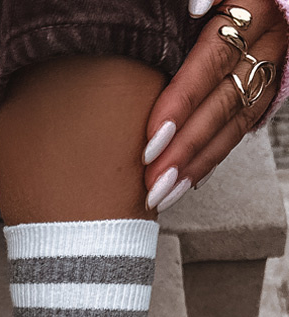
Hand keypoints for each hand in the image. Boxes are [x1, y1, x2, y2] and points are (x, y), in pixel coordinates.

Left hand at [142, 0, 286, 210]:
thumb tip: (193, 8)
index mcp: (250, 5)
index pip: (212, 61)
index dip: (181, 102)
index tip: (150, 139)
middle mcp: (267, 38)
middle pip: (223, 100)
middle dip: (185, 146)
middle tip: (153, 181)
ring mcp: (270, 66)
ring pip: (234, 122)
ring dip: (196, 163)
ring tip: (163, 193)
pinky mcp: (267, 88)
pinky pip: (240, 128)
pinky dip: (210, 157)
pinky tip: (186, 182)